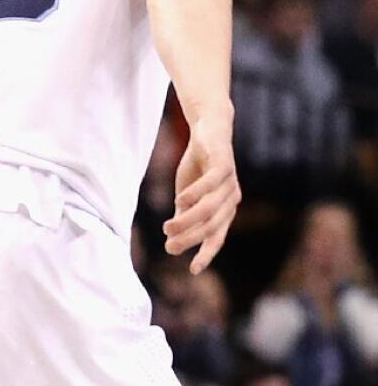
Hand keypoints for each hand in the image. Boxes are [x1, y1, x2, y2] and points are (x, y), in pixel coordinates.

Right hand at [163, 117, 240, 274]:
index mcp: (224, 209)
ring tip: (168, 227)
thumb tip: (174, 234)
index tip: (193, 270)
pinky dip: (195, 194)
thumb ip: (185, 212)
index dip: (206, 254)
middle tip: (169, 247)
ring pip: (210, 209)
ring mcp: (229, 183)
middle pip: (212, 226)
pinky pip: (210, 184)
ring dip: (189, 220)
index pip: (217, 237)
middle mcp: (231, 200)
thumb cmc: (199, 163)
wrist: (210, 129)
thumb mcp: (187, 191)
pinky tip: (179, 201)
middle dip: (191, 239)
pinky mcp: (224, 165)